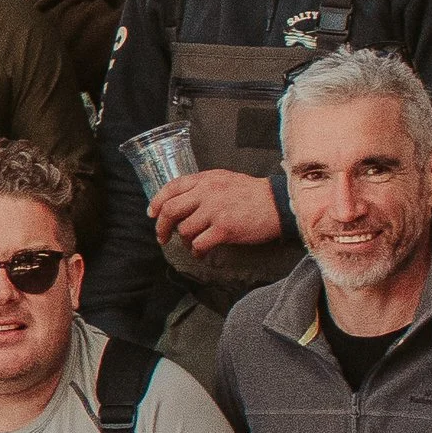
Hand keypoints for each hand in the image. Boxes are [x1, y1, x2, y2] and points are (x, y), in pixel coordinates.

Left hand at [150, 166, 280, 258]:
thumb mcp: (225, 179)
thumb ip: (203, 187)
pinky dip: (196, 251)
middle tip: (162, 237)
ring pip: (184, 230)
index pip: (171, 187)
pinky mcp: (224, 229)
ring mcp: (215, 211)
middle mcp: (207, 193)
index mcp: (206, 179)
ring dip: (184, 241)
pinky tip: (201, 253)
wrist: (278, 203)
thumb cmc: (253, 193)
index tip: (152, 214)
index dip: (157, 202)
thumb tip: (182, 201)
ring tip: (192, 244)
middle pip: (171, 210)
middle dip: (161, 226)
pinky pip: (199, 244)